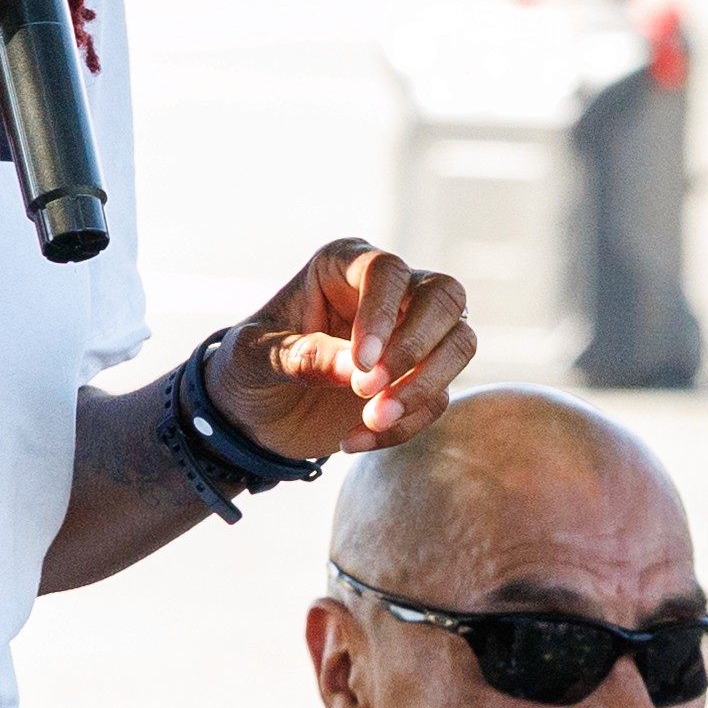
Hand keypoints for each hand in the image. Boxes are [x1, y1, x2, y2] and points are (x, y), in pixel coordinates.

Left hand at [212, 241, 470, 464]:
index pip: (387, 272)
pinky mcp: (418, 380)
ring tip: (371, 420)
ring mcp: (411, 335)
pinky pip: (438, 398)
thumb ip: (300, 356)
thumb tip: (356, 370)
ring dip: (423, 387)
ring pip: (460, 342)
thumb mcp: (253, 359)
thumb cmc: (247, 369)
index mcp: (343, 266)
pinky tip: (352, 441)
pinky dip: (404, 426)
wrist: (252, 417)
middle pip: (444, 296)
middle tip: (369, 390)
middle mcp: (388, 293)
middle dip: (417, 347)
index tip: (361, 364)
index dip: (382, 314)